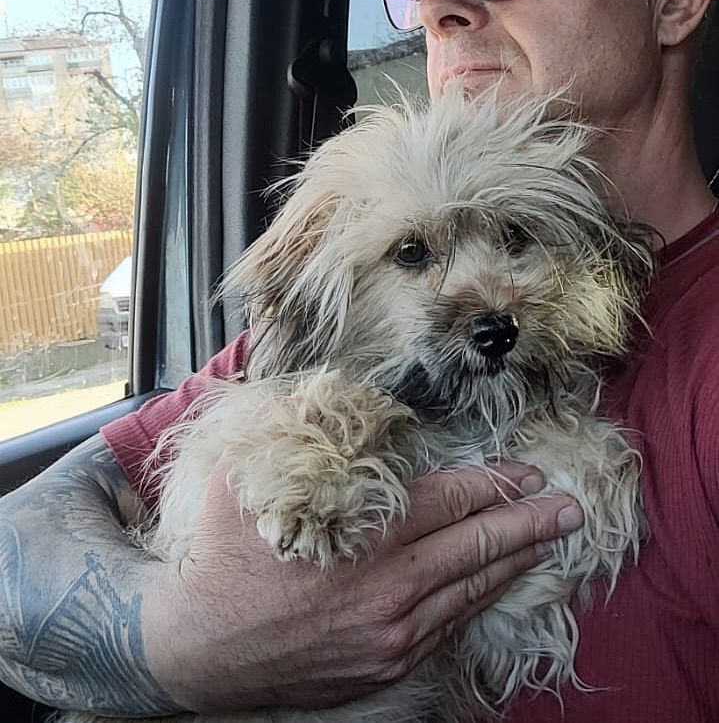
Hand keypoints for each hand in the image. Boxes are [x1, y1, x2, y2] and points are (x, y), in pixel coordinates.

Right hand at [144, 458, 582, 713]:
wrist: (196, 651)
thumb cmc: (223, 560)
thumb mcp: (244, 478)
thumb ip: (290, 428)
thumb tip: (326, 391)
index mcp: (366, 535)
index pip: (453, 501)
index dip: (495, 483)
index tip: (526, 473)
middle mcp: (393, 586)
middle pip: (479, 545)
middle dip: (530, 524)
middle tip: (568, 510)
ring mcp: (394, 632)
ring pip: (474, 590)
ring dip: (515, 563)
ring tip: (549, 546)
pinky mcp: (386, 664)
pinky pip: (450, 628)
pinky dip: (479, 601)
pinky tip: (494, 588)